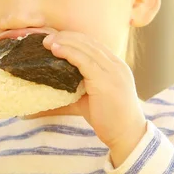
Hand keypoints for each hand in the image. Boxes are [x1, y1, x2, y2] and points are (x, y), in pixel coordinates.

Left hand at [43, 31, 147, 166]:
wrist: (127, 136)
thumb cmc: (109, 119)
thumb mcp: (92, 97)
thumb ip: (76, 87)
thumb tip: (51, 86)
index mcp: (116, 66)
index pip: (93, 44)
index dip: (74, 38)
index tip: (56, 38)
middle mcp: (116, 65)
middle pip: (89, 42)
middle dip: (67, 37)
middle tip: (46, 37)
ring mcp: (113, 71)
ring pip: (86, 48)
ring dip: (64, 42)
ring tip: (47, 41)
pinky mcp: (106, 81)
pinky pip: (84, 61)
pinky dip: (68, 53)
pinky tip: (56, 50)